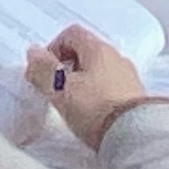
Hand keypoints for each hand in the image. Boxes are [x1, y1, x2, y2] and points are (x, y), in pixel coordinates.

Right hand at [28, 27, 150, 151]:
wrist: (134, 135)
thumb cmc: (94, 108)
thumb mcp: (61, 89)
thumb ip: (43, 69)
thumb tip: (33, 51)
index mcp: (99, 49)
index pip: (71, 33)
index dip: (52, 48)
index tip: (45, 73)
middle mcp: (117, 57)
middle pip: (85, 51)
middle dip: (65, 67)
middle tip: (55, 91)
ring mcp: (128, 76)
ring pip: (97, 70)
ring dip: (80, 82)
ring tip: (71, 105)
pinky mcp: (134, 96)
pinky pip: (108, 87)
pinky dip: (95, 94)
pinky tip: (90, 113)